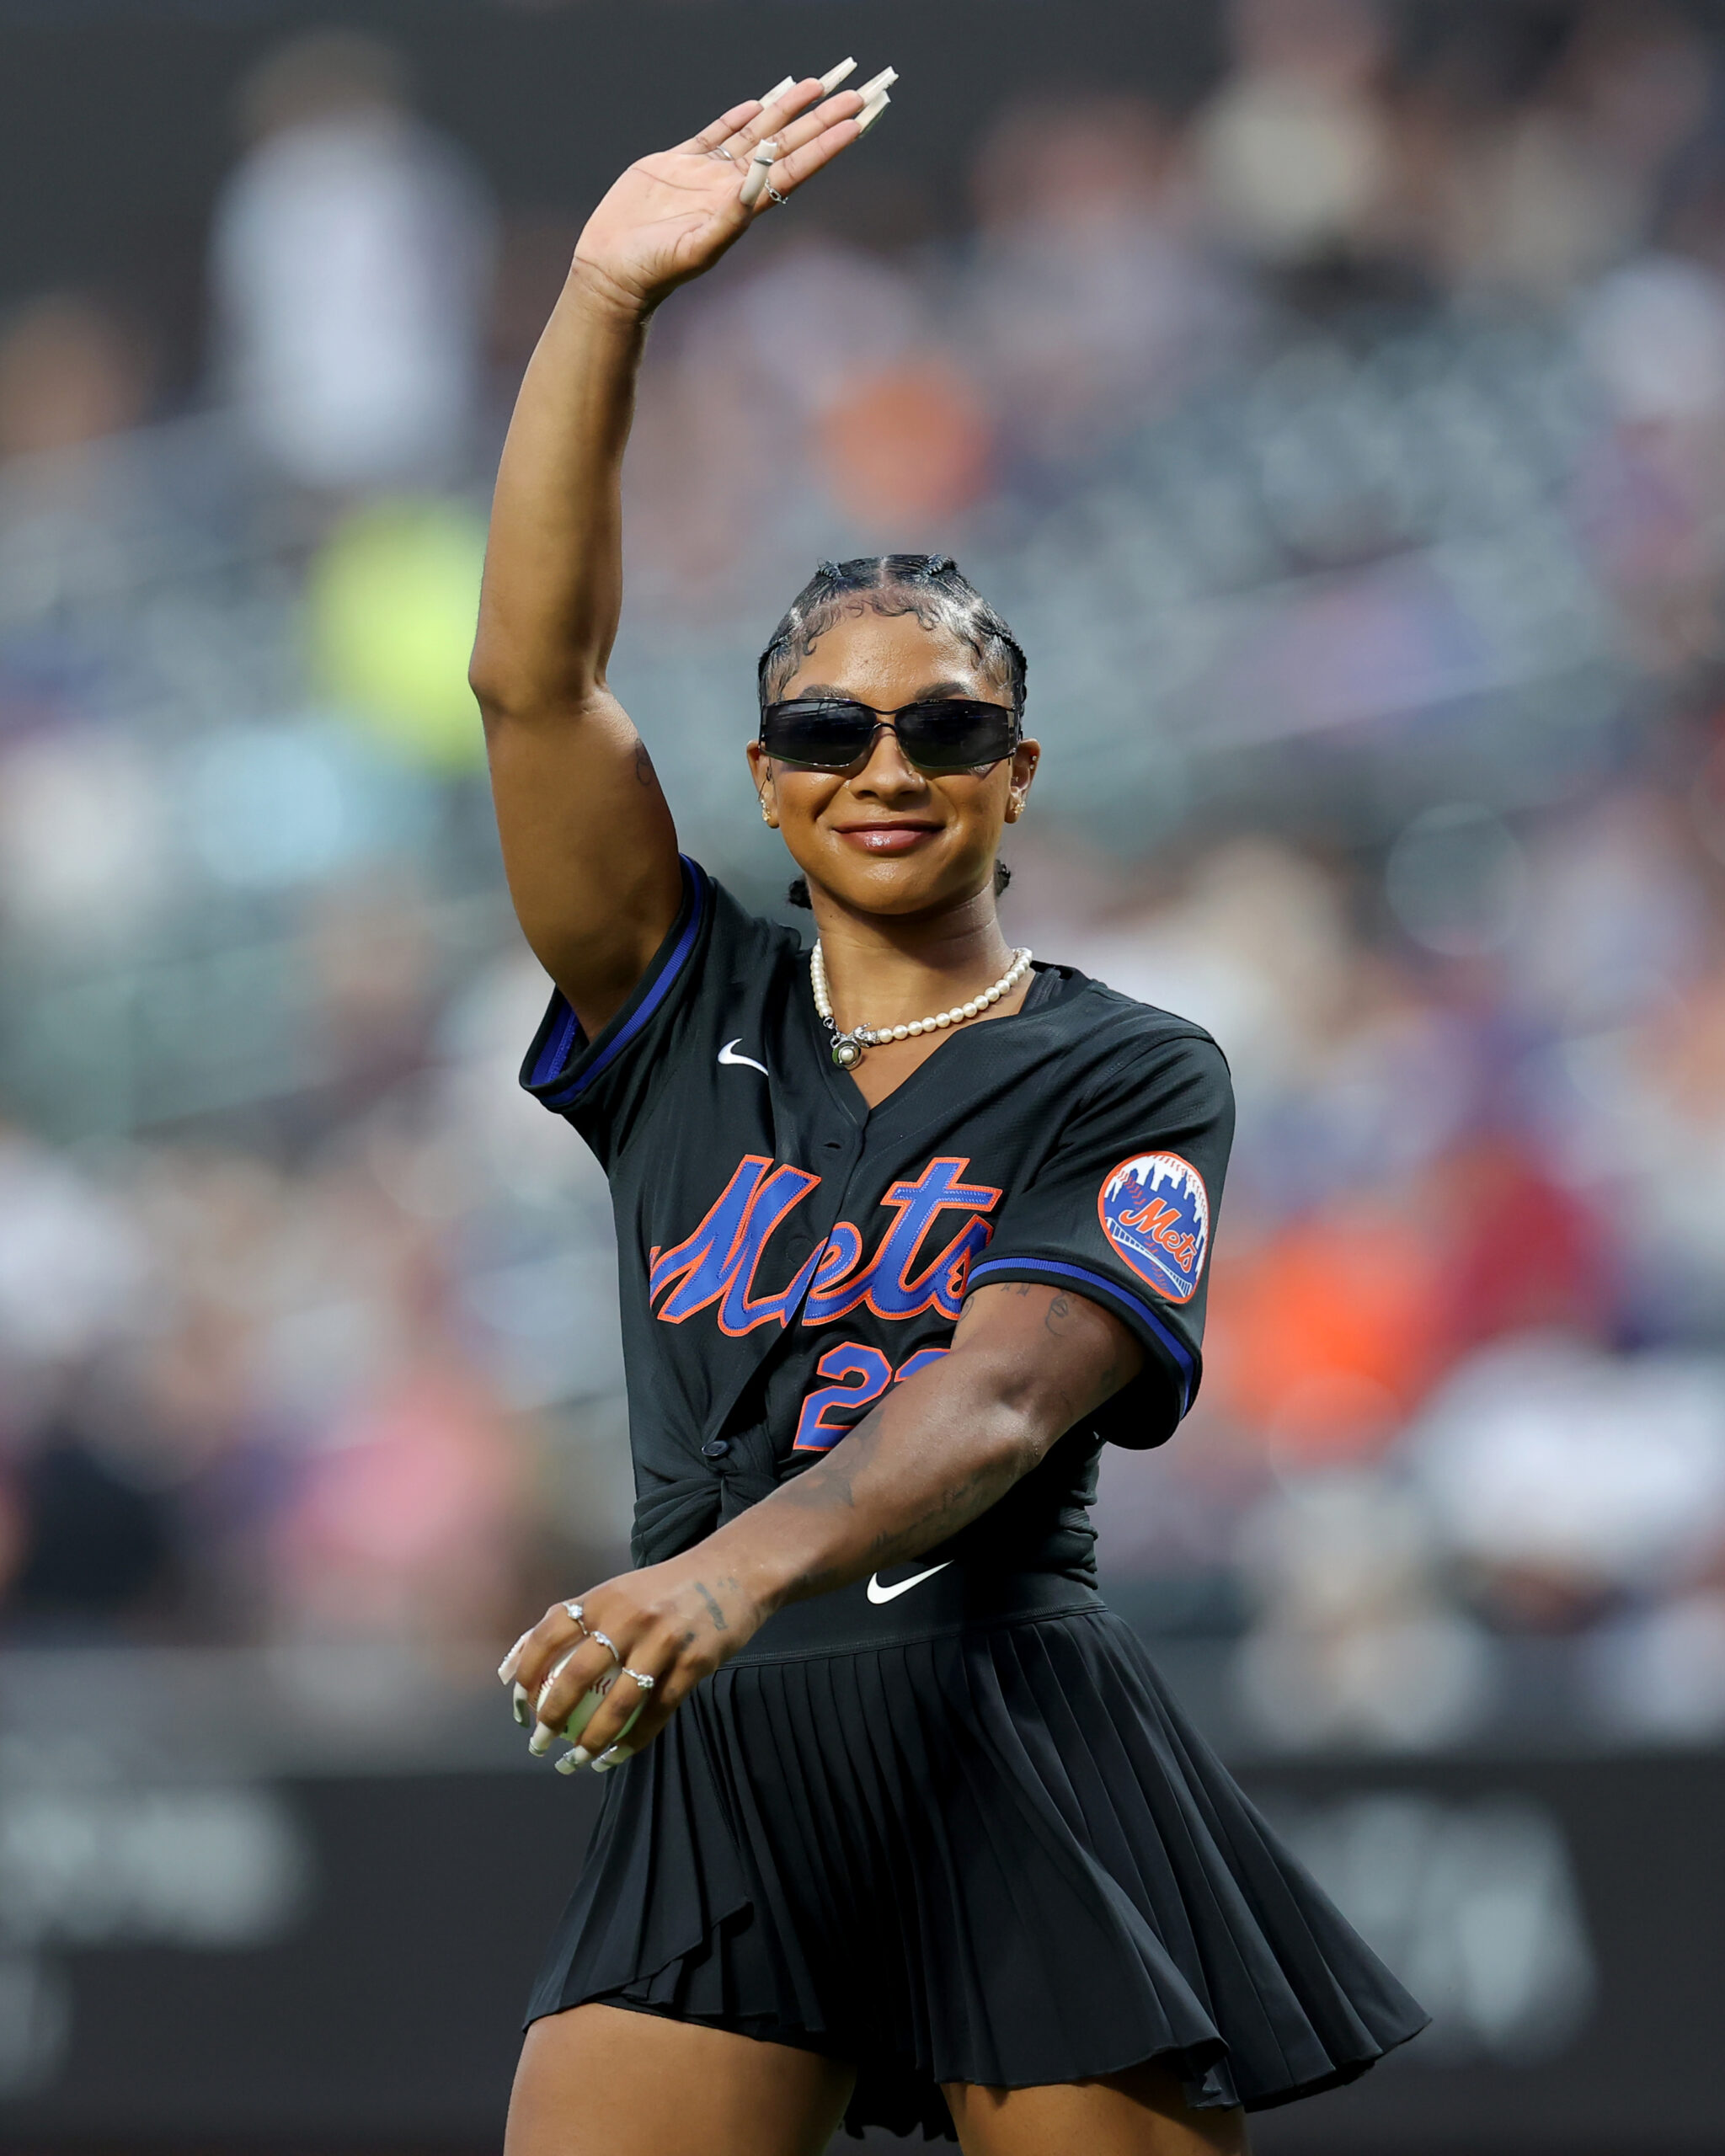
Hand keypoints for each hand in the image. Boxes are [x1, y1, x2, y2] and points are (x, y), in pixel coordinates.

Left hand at [498, 1551, 769, 1772]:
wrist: (734, 1572)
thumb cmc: (666, 1590)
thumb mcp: (619, 1592)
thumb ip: (574, 1622)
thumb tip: (512, 1668)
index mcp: (605, 1597)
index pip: (549, 1633)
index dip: (526, 1671)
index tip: (518, 1705)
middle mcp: (630, 1616)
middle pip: (577, 1674)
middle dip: (550, 1716)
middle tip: (538, 1743)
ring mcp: (663, 1641)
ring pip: (618, 1704)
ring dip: (590, 1741)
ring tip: (573, 1762)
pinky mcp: (693, 1663)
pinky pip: (656, 1713)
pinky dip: (631, 1742)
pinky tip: (612, 1758)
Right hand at [572, 77, 868, 315]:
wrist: (613, 269)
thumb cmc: (655, 269)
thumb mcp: (695, 248)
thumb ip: (727, 219)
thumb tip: (755, 187)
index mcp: (742, 207)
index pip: (794, 170)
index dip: (824, 147)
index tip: (853, 125)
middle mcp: (730, 187)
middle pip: (785, 145)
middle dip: (818, 120)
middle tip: (853, 95)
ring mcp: (705, 174)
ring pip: (755, 133)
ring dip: (785, 110)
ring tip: (814, 85)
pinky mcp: (676, 164)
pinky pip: (715, 135)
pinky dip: (737, 118)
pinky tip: (759, 103)